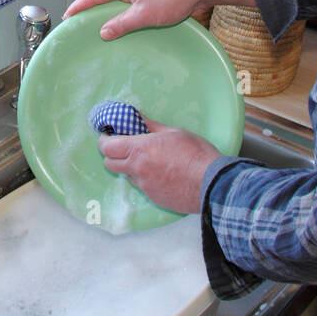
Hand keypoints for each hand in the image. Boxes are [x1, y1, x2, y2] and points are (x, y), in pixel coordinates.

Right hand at [63, 0, 213, 40]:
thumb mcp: (144, 14)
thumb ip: (122, 24)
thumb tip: (103, 32)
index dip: (80, 6)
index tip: (67, 16)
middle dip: (94, 11)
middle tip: (81, 25)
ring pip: (121, 2)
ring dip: (112, 15)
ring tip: (101, 29)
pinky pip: (133, 5)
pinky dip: (126, 15)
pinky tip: (127, 27)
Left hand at [98, 118, 220, 213]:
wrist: (212, 183)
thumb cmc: (196, 154)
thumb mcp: (173, 132)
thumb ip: (150, 126)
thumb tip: (136, 117)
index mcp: (139, 150)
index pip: (107, 147)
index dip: (104, 140)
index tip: (108, 135)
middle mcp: (137, 170)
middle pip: (110, 164)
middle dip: (113, 155)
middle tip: (124, 147)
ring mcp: (145, 187)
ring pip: (128, 176)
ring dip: (132, 168)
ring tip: (151, 160)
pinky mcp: (154, 199)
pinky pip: (143, 187)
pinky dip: (147, 180)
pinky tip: (163, 174)